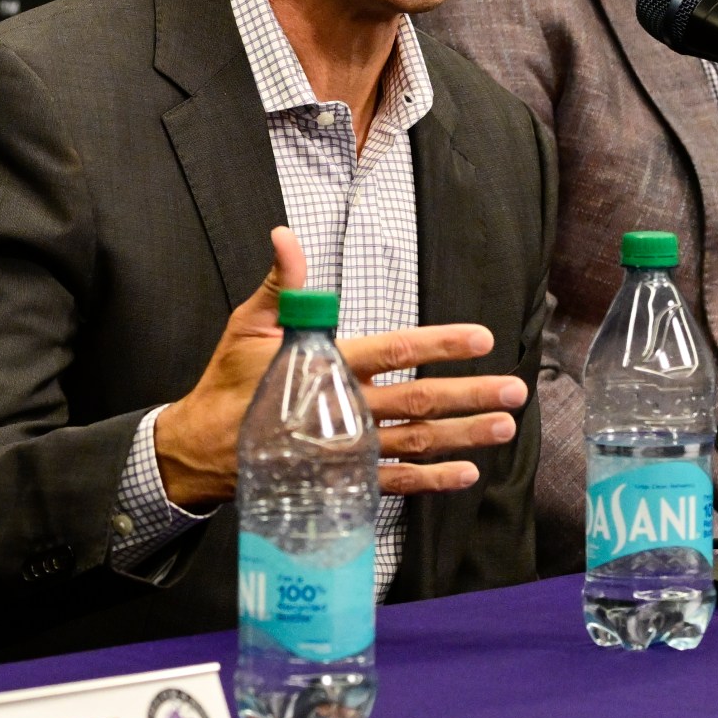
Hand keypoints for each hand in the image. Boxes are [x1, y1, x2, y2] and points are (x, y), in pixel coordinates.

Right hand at [152, 228, 527, 507]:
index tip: (481, 338)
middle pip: (418, 400)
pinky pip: (395, 482)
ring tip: (505, 427)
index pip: (394, 350)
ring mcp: (348, 449)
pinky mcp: (344, 479)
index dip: (439, 344)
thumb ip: (281, 284)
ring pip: (416, 442)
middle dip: (469, 394)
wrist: (203, 449)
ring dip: (463, 436)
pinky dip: (432, 482)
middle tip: (514, 390)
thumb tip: (285, 234)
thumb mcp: (248, 324)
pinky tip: (466, 474)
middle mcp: (345, 408)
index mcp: (326, 365)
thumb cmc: (230, 381)